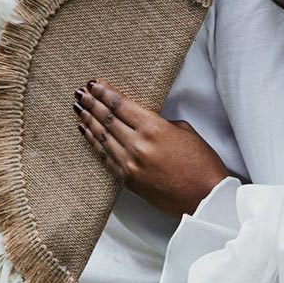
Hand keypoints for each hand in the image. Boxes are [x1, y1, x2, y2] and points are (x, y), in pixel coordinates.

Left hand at [74, 79, 231, 218]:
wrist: (204, 198)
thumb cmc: (201, 163)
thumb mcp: (185, 131)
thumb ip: (161, 123)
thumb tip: (144, 122)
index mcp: (154, 128)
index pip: (121, 105)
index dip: (105, 93)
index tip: (94, 84)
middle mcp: (137, 145)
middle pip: (107, 119)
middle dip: (92, 104)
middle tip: (80, 93)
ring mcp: (129, 165)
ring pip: (102, 138)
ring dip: (89, 121)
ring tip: (79, 109)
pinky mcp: (128, 181)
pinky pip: (105, 158)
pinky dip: (94, 143)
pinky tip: (87, 133)